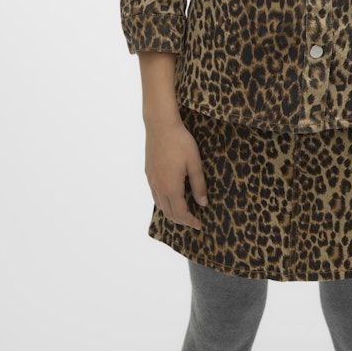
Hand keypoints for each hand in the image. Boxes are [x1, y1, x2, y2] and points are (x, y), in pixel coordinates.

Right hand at [144, 116, 208, 230]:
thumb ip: (199, 184)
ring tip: (183, 211)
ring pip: (160, 204)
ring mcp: (152, 180)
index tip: (199, 225)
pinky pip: (155, 194)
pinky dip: (164, 202)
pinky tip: (171, 196)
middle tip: (193, 221)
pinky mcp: (149, 172)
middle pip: (169, 212)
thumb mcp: (194, 163)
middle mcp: (159, 187)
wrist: (160, 125)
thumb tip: (202, 203)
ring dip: (171, 212)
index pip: (180, 213)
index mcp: (171, 187)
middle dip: (181, 220)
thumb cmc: (180, 142)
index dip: (190, 221)